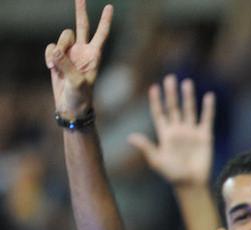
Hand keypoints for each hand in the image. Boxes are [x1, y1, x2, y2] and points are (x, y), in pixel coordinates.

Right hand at [45, 0, 113, 117]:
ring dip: (57, 49)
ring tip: (57, 67)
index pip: (101, 34)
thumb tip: (55, 51)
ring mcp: (70, 53)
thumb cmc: (80, 97)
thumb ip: (66, 66)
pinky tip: (51, 69)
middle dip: (80, 11)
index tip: (109, 7)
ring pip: (62, 37)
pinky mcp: (58, 57)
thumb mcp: (76, 83)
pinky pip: (50, 48)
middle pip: (82, 25)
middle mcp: (83, 51)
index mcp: (94, 55)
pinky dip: (48, 57)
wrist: (70, 106)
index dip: (105, 21)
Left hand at [128, 74, 215, 187]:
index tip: (154, 88)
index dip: (156, 101)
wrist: (191, 183)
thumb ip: (146, 147)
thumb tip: (130, 137)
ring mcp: (191, 132)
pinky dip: (208, 108)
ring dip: (188, 97)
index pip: (159, 113)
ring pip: (189, 110)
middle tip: (170, 78)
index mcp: (165, 134)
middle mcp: (178, 130)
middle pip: (174, 107)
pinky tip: (208, 96)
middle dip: (171, 94)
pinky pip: (206, 119)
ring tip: (187, 83)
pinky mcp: (205, 136)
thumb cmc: (172, 174)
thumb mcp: (156, 160)